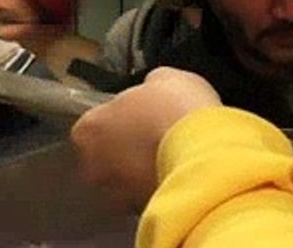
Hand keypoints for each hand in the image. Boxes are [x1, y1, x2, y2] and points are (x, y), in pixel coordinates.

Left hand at [71, 67, 220, 209]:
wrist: (205, 156)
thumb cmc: (177, 111)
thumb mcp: (165, 79)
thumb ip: (147, 87)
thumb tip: (151, 91)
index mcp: (88, 129)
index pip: (97, 122)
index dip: (123, 116)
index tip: (144, 114)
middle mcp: (92, 167)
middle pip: (107, 154)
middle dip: (128, 147)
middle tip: (158, 135)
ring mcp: (114, 195)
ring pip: (125, 180)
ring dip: (142, 170)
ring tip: (174, 155)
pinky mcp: (139, 213)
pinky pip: (146, 196)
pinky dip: (158, 186)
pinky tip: (180, 172)